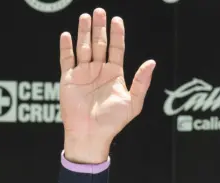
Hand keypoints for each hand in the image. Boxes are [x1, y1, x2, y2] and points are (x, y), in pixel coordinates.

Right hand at [60, 8, 155, 162]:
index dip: (117, 34)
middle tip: (100, 11)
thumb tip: (152, 62)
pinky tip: (67, 35)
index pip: (117, 49)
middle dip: (100, 28)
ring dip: (84, 32)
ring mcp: (83, 73)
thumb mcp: (133, 102)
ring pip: (84, 47)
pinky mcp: (69, 79)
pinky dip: (66, 47)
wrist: (92, 134)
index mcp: (115, 74)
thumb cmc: (114, 122)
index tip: (118, 20)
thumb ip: (142, 82)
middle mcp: (99, 71)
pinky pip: (66, 59)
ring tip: (85, 17)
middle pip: (100, 44)